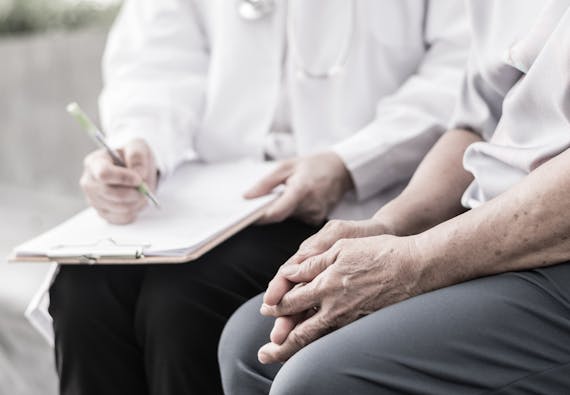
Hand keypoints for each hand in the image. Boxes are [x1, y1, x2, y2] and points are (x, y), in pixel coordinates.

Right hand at [80, 138, 157, 223]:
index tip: (138, 179)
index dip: (123, 178)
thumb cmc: (132, 157)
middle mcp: (89, 181)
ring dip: (135, 202)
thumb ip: (137, 155)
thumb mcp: (138, 146)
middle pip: (110, 193)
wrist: (134, 171)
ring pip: (117, 208)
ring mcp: (94, 199)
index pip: (104, 173)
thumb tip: (138, 172)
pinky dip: (133, 211)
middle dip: (132, 193)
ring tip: (141, 192)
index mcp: (95, 162)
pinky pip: (120, 218)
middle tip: (145, 188)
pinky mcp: (102, 212)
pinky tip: (134, 201)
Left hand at [245, 152, 353, 224]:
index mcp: (302, 189)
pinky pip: (297, 218)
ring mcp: (316, 215)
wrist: (341, 169)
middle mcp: (310, 205)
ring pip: (288, 218)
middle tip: (267, 197)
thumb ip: (265, 183)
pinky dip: (292, 211)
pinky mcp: (317, 220)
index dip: (260, 216)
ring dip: (282, 208)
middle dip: (269, 209)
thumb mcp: (287, 166)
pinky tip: (298, 199)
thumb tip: (247, 197)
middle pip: (280, 216)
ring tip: (288, 192)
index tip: (247, 216)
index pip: (276, 212)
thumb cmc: (314, 165)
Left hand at [262, 218, 392, 347]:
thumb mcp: (341, 246)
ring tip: (280, 357)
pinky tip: (313, 347)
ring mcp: (349, 318)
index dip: (276, 305)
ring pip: (316, 339)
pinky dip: (319, 345)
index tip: (266, 308)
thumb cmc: (378, 251)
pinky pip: (334, 338)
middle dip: (280, 343)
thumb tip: (288, 272)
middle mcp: (335, 307)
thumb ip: (312, 263)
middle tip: (264, 353)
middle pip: (300, 331)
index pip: (292, 300)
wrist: (414, 267)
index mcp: (326, 284)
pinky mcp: (362, 324)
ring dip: (295, 350)